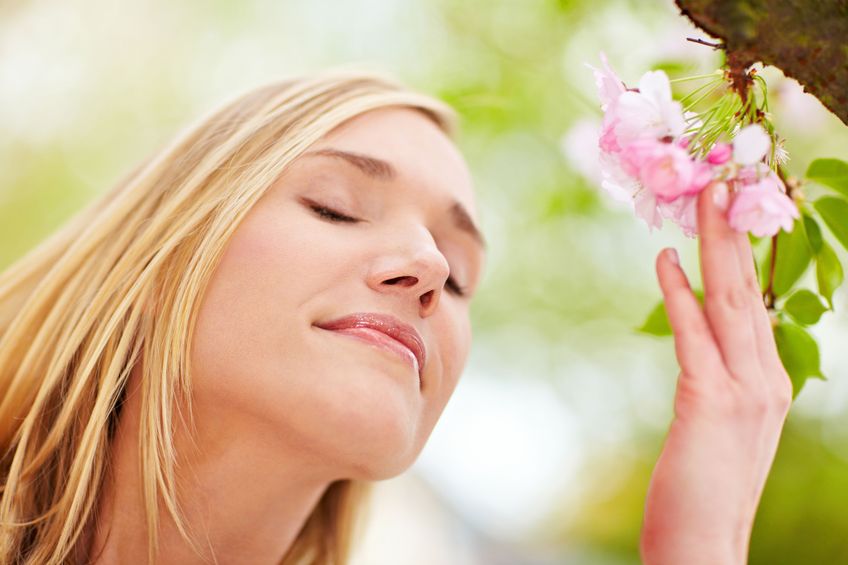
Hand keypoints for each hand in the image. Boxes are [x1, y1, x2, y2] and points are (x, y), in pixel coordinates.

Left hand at [640, 182, 792, 563]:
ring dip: (715, 245)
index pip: (757, 303)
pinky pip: (693, 336)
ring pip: (730, 301)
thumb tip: (698, 335)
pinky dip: (679, 294)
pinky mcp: (711, 403)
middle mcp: (768, 379)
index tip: (731, 210)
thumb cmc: (704, 486)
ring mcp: (746, 391)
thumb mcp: (720, 423)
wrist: (706, 545)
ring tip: (702, 197)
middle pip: (749, 290)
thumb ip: (717, 376)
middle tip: (721, 179)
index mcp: (770, 381)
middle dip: (735, 231)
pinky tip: (664, 260)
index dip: (746, 253)